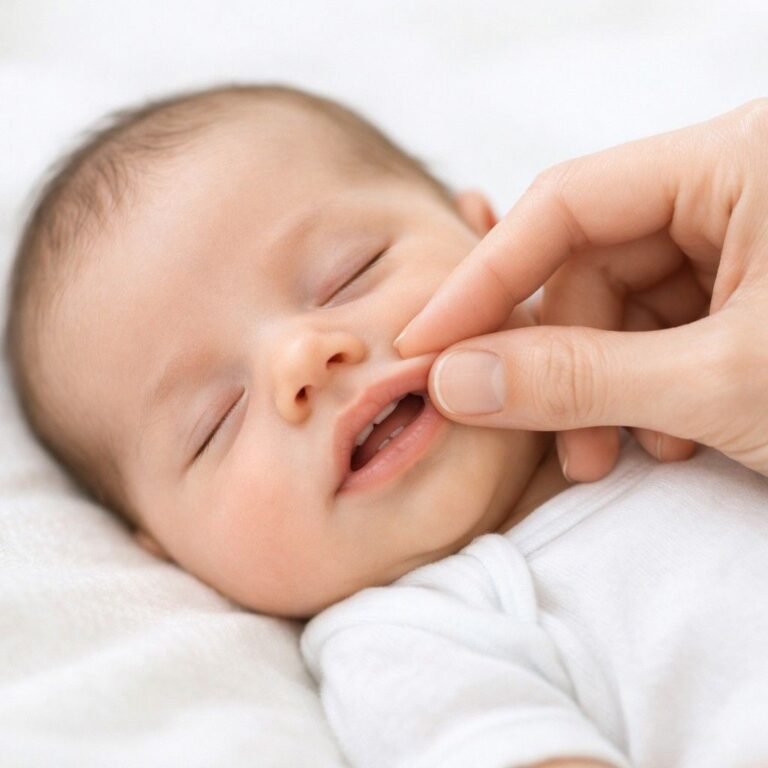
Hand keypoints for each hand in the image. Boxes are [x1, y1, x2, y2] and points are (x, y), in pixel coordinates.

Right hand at [394, 100, 767, 479]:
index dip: (487, 280)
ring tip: (620, 452)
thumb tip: (455, 380)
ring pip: (623, 304)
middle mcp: (740, 182)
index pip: (568, 203)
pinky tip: (671, 435)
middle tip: (541, 435)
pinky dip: (647, 388)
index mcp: (744, 159)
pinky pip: (663, 327)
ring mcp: (747, 234)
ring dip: (602, 387)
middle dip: (558, 358)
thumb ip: (577, 378)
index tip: (427, 343)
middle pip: (591, 262)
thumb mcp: (724, 384)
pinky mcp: (751, 285)